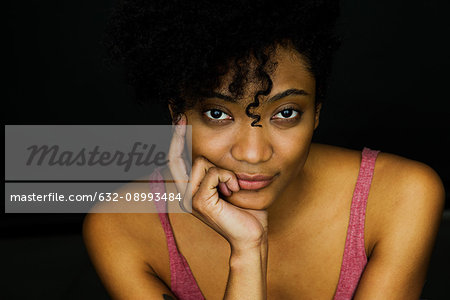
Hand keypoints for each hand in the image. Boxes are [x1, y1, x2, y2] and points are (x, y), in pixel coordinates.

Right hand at [167, 114, 267, 249]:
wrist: (252, 234)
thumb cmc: (245, 209)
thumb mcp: (229, 183)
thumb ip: (217, 169)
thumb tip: (213, 147)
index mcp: (190, 190)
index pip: (177, 161)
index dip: (176, 140)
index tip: (178, 119)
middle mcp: (185, 194)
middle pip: (175, 157)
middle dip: (178, 135)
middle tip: (180, 115)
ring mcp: (189, 199)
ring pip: (202, 162)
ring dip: (224, 170)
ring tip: (233, 186)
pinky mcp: (199, 202)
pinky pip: (214, 174)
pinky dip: (229, 178)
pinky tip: (234, 191)